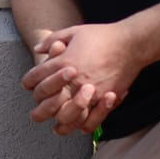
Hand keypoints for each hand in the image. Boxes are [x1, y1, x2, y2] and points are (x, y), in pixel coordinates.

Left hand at [21, 24, 139, 135]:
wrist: (130, 43)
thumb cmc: (102, 36)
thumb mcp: (74, 32)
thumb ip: (53, 40)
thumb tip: (37, 49)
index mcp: (62, 62)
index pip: (35, 78)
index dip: (29, 83)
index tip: (30, 86)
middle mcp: (73, 80)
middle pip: (47, 102)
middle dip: (39, 109)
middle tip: (37, 114)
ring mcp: (89, 92)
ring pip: (66, 116)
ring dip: (59, 122)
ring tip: (56, 126)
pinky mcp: (104, 100)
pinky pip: (89, 121)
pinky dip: (81, 126)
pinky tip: (77, 126)